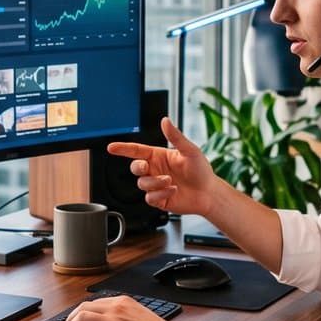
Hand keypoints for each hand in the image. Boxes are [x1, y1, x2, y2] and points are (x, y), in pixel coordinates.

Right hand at [105, 117, 223, 216]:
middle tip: (147, 167)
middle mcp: (155, 170)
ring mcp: (156, 185)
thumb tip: (165, 120)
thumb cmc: (201, 170)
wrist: (209, 193)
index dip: (123, 149)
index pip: (136, 151)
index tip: (111, 147)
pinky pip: (150, 197)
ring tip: (171, 181)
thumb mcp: (190, 150)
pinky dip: (161, 194)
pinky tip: (173, 191)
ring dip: (155, 182)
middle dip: (138, 167)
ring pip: (142, 184)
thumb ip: (175, 136)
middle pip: (135, 168)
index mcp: (159, 156)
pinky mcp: (159, 199)